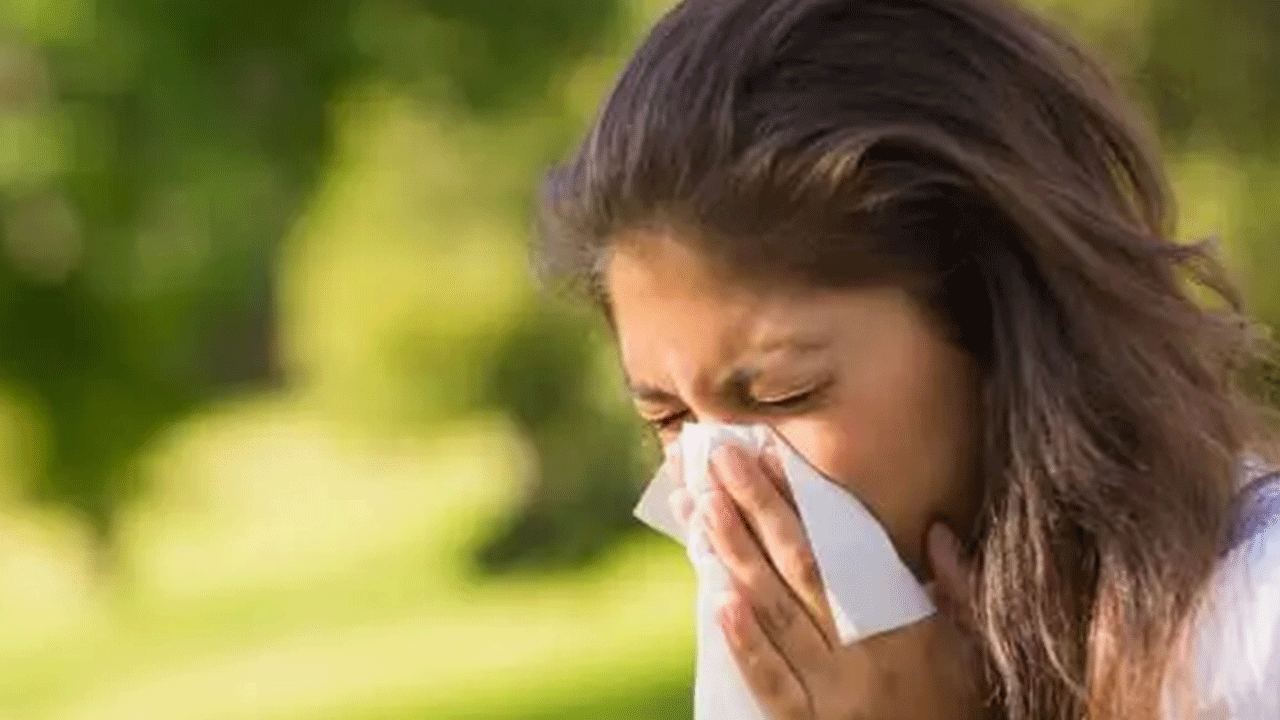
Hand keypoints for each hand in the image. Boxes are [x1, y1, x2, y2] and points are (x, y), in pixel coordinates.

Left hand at [668, 443, 990, 719]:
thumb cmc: (959, 712)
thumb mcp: (975, 651)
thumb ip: (959, 589)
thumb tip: (936, 531)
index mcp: (906, 628)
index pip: (845, 551)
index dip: (805, 503)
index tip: (772, 458)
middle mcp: (865, 656)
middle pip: (802, 568)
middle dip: (758, 508)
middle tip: (722, 461)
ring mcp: (833, 696)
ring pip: (777, 615)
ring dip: (737, 556)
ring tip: (704, 507)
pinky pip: (772, 685)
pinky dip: (746, 643)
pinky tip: (718, 601)